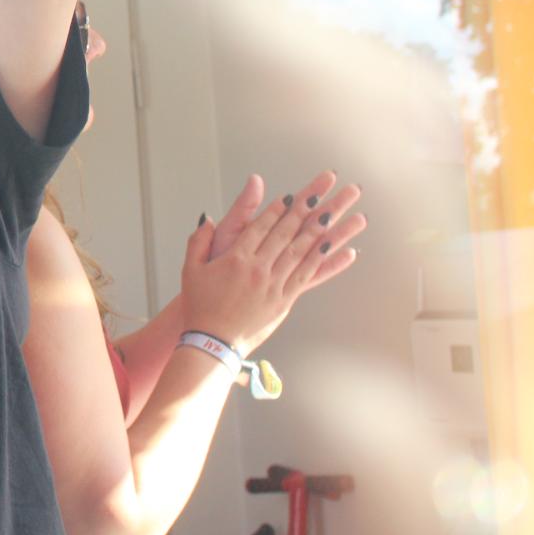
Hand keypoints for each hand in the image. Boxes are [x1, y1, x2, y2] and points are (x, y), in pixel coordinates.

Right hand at [179, 177, 364, 354]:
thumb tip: (208, 218)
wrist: (211, 342)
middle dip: (306, 209)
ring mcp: (273, 285)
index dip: (278, 208)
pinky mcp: (284, 301)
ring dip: (322, 229)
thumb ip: (199, 240)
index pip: (261, 226)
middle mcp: (258, 268)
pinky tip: (343, 249)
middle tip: (323, 192)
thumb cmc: (199, 306)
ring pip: (302, 251)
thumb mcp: (190, 269)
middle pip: (286, 233)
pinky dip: (327, 262)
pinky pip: (309, 276)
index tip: (292, 195)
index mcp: (236, 258)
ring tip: (337, 212)